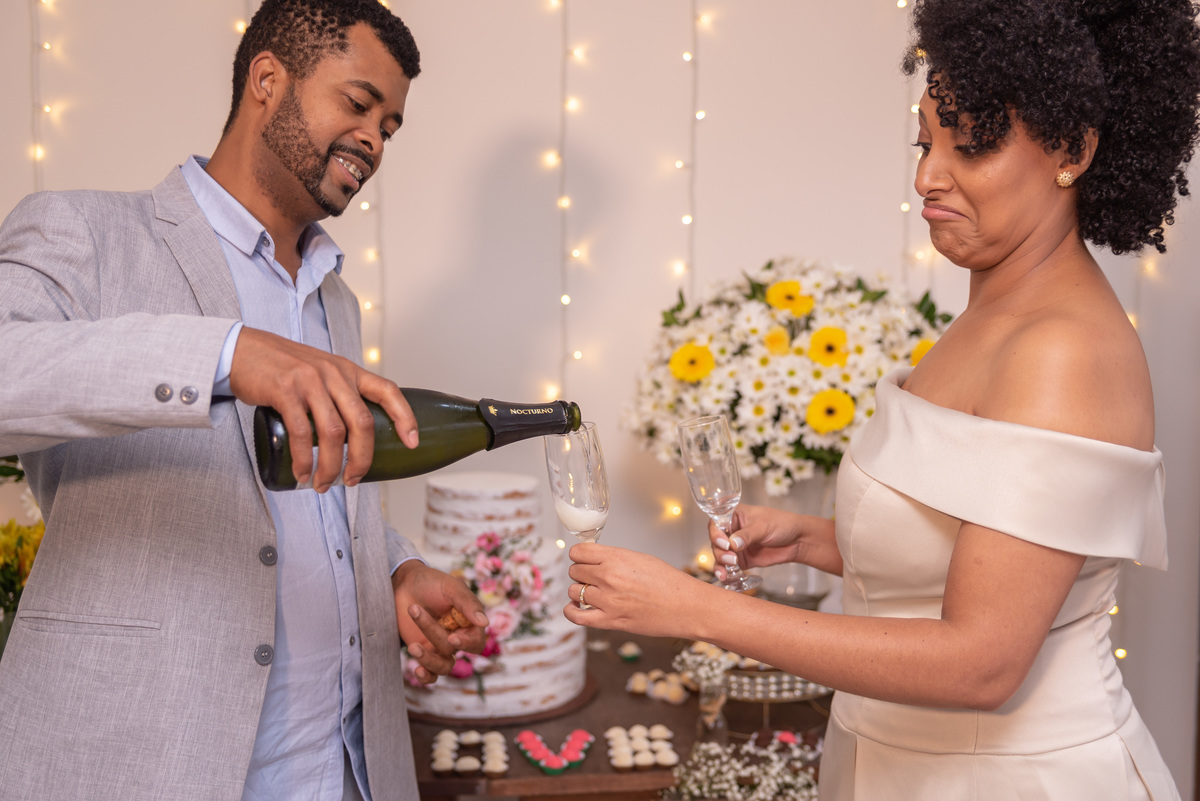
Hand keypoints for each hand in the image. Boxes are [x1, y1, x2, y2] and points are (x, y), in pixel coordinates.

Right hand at [228, 327, 416, 490]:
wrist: (243, 350)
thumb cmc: (284, 368)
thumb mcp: (322, 372)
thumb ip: (340, 393)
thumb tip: (355, 434)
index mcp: (348, 371)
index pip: (387, 391)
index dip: (405, 417)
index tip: (412, 443)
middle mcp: (334, 374)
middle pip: (362, 422)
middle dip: (362, 459)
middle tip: (354, 480)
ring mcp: (310, 381)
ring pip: (333, 433)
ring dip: (330, 465)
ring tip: (323, 484)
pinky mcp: (285, 391)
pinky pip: (300, 433)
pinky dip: (303, 459)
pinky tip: (302, 473)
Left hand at [391, 560, 488, 684]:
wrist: (404, 583)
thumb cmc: (431, 582)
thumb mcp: (451, 587)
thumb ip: (468, 603)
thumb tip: (485, 623)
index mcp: (469, 622)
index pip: (476, 641)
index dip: (467, 643)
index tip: (452, 637)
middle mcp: (457, 637)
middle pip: (454, 650)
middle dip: (436, 636)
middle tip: (418, 614)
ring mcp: (440, 647)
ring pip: (443, 666)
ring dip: (428, 660)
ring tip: (412, 646)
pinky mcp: (424, 652)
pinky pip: (430, 674)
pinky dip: (425, 676)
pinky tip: (416, 670)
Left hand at [564, 542, 714, 638]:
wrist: (686, 607)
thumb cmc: (669, 583)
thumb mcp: (641, 559)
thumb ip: (615, 558)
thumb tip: (595, 560)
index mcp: (617, 558)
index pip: (579, 552)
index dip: (580, 555)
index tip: (584, 559)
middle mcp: (608, 577)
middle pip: (575, 570)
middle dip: (581, 573)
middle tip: (592, 577)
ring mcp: (607, 600)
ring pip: (573, 591)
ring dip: (579, 591)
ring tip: (592, 592)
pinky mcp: (610, 621)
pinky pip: (576, 616)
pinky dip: (571, 611)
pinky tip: (576, 607)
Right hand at [710, 504, 826, 581]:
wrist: (798, 541)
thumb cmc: (782, 524)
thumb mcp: (763, 526)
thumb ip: (747, 535)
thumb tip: (733, 543)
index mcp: (734, 516)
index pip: (716, 524)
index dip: (716, 534)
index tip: (724, 543)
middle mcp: (732, 531)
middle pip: (716, 542)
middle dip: (720, 551)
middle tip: (732, 557)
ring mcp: (736, 547)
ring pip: (720, 556)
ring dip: (721, 563)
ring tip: (729, 567)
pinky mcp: (742, 560)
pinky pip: (729, 567)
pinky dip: (725, 572)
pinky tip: (725, 577)